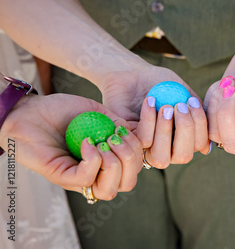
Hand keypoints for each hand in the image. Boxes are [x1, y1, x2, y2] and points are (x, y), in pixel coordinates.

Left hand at [0, 94, 142, 199]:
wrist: (30, 111)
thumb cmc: (62, 111)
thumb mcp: (99, 113)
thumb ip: (118, 123)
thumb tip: (137, 133)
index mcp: (106, 161)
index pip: (134, 171)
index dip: (138, 152)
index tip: (125, 130)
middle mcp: (95, 174)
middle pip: (127, 184)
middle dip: (131, 159)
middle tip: (116, 137)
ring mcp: (78, 178)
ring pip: (109, 190)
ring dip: (114, 164)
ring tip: (104, 142)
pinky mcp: (61, 177)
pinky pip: (86, 178)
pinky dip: (93, 159)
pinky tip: (87, 142)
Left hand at [99, 62, 209, 167]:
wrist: (134, 74)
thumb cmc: (161, 84)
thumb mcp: (185, 94)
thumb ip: (198, 115)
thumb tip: (206, 149)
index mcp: (184, 137)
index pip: (199, 145)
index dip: (200, 127)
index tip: (192, 102)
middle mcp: (168, 148)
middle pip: (183, 156)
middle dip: (185, 130)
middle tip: (179, 106)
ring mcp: (148, 148)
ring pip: (162, 157)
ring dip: (166, 129)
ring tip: (165, 107)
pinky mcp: (131, 142)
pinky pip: (144, 141)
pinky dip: (149, 120)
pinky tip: (150, 101)